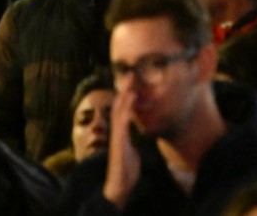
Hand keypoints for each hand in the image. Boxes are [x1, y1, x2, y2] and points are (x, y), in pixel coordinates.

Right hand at [102, 87, 139, 208]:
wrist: (120, 183)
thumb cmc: (127, 167)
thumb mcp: (133, 148)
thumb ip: (133, 138)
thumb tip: (139, 131)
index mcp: (122, 132)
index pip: (124, 110)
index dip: (128, 95)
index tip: (134, 81)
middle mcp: (118, 131)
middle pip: (120, 106)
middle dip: (125, 90)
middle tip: (130, 73)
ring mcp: (117, 136)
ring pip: (119, 112)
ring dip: (124, 96)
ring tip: (130, 82)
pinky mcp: (119, 142)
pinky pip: (122, 124)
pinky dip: (126, 110)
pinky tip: (131, 101)